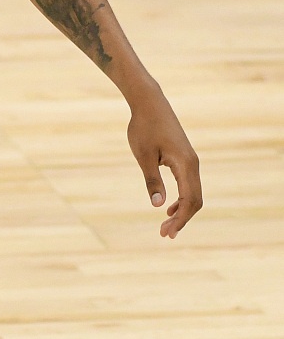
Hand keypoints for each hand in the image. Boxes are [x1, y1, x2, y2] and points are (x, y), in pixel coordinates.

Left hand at [126, 91, 200, 238]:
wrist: (150, 104)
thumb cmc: (144, 128)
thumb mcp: (143, 156)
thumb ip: (152, 180)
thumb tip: (158, 205)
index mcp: (186, 165)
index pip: (190, 200)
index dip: (180, 219)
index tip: (167, 233)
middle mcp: (194, 165)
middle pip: (195, 200)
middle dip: (182, 219)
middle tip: (164, 235)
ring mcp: (191, 162)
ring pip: (193, 193)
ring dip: (181, 210)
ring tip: (165, 225)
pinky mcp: (185, 159)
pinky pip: (189, 184)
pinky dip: (181, 198)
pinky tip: (168, 207)